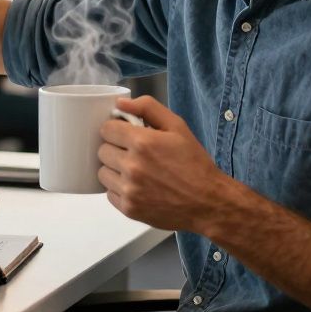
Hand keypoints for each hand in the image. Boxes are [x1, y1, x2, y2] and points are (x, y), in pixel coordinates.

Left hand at [98, 94, 231, 232]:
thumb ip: (147, 108)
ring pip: (102, 173)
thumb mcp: (177, 126)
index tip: (125, 135)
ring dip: (114, 170)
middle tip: (134, 153)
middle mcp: (132, 166)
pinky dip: (119, 189)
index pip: (106, 129)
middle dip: (115, 149)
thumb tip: (120, 103)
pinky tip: (137, 186)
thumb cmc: (194, 164)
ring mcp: (129, 190)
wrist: (208, 202)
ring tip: (135, 171)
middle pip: (102, 151)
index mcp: (142, 142)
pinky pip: (109, 193)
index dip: (116, 130)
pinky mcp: (128, 209)